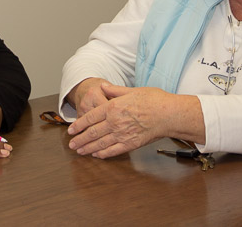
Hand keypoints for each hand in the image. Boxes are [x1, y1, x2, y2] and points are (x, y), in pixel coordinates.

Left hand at [67, 84, 204, 158]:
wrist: (169, 114)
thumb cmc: (154, 100)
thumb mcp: (131, 90)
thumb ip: (114, 90)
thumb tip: (103, 86)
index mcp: (113, 107)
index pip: (90, 117)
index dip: (79, 125)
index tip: (71, 130)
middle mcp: (114, 122)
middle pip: (92, 132)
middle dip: (80, 139)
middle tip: (71, 144)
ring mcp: (122, 134)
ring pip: (100, 143)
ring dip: (88, 148)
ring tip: (80, 152)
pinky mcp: (131, 144)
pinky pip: (113, 151)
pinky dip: (103, 154)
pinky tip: (97, 155)